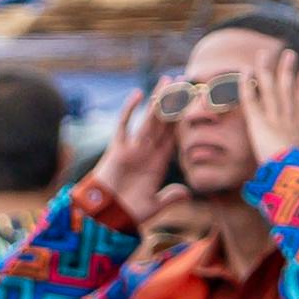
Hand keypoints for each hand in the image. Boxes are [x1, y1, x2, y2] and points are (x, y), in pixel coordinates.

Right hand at [88, 81, 183, 216]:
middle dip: (174, 102)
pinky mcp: (117, 149)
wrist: (105, 217)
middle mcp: (148, 151)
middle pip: (164, 122)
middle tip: (184, 81)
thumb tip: (186, 193)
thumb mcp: (154, 206)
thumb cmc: (128, 212)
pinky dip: (130, 110)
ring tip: (168, 81)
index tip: (193, 103)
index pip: (174, 135)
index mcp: (159, 162)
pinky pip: (124, 126)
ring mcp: (133, 148)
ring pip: (149, 119)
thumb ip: (169, 197)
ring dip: (159, 100)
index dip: (184, 119)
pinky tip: (138, 94)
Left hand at [222, 45, 298, 180]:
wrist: (292, 177)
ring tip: (264, 53)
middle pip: (287, 90)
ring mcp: (274, 119)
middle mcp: (288, 120)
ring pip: (270, 89)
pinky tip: (244, 70)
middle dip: (287, 71)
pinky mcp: (258, 122)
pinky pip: (251, 100)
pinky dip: (247, 85)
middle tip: (288, 54)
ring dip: (266, 70)